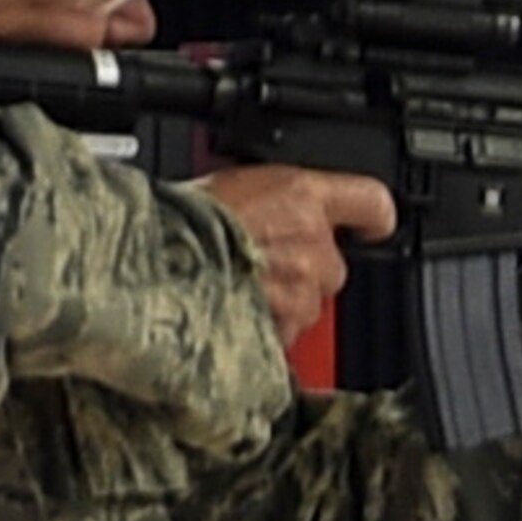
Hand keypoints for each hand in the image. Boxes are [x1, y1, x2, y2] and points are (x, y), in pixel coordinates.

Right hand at [191, 164, 397, 343]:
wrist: (148, 264)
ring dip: (281, 303)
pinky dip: (264, 332)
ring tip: (235, 288)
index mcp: (301, 195)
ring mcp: (300, 290)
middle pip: (332, 265)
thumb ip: (273, 199)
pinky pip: (285, 335)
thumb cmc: (173, 223)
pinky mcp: (284, 329)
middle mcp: (311, 242)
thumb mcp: (230, 184)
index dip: (373, 218)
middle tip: (258, 263)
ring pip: (308, 305)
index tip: (372, 226)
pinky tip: (232, 312)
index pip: (372, 202)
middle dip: (303, 271)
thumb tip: (276, 209)